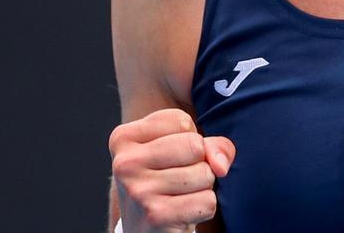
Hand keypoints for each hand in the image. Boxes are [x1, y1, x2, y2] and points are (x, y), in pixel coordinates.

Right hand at [109, 108, 235, 231]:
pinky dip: (204, 209)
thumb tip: (220, 165)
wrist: (146, 232)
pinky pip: (207, 201)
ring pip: (205, 173)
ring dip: (202, 188)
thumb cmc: (167, 183)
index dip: (189, 141)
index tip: (168, 159)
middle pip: (195, 145)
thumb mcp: (182, 152)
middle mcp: (124, 163)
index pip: (182, 121)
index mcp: (123, 138)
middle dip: (199, 164)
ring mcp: (138, 190)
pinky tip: (182, 214)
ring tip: (178, 197)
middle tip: (177, 181)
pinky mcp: (156, 216)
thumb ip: (211, 144)